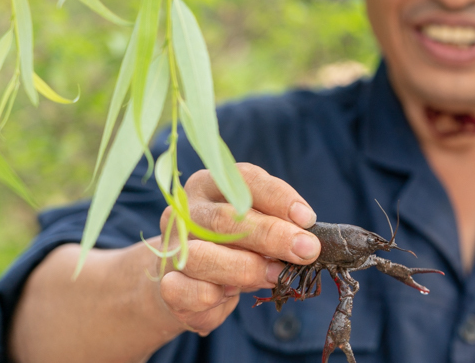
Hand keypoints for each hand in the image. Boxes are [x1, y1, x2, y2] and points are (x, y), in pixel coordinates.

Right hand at [156, 163, 319, 334]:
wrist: (189, 282)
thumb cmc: (234, 246)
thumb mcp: (257, 226)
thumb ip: (278, 225)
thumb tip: (307, 238)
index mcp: (209, 184)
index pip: (243, 179)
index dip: (278, 197)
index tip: (307, 218)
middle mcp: (186, 211)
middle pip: (225, 219)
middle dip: (271, 235)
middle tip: (306, 250)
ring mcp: (173, 248)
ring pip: (203, 256)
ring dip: (247, 268)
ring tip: (276, 275)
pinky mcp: (167, 284)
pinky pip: (190, 291)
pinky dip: (216, 295)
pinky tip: (232, 295)